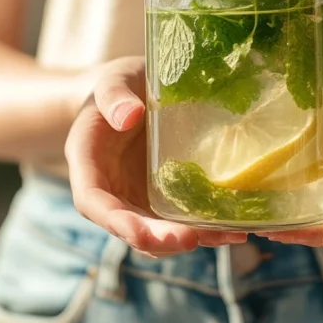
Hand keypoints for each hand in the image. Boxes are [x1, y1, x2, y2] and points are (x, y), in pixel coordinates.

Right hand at [65, 57, 247, 257]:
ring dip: (189, 239)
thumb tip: (130, 116)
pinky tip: (235, 228)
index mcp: (88, 163)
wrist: (130, 93)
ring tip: (226, 236)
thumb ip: (114, 97)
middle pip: (127, 226)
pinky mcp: (162, 198)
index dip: (115, 222)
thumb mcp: (111, 82)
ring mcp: (137, 198)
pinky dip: (205, 228)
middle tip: (191, 240)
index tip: (139, 234)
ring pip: (157, 231)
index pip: (92, 201)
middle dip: (158, 239)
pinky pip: (180, 220)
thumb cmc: (115, 85)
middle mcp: (111, 190)